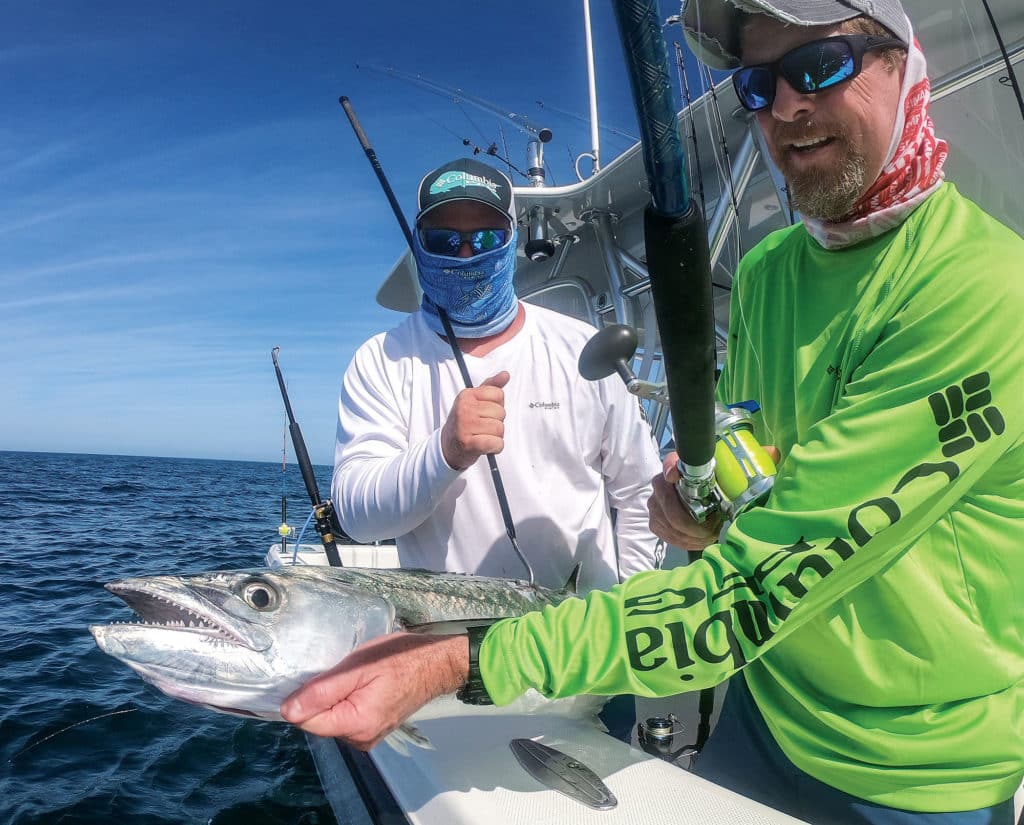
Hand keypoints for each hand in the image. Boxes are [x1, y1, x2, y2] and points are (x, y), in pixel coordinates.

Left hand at [280, 632, 468, 748]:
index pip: (307, 721)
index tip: (317, 675)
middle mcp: (360, 739)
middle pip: (319, 721)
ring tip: (355, 676)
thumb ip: (321, 691)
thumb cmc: (399, 658)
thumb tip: (287, 711)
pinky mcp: (374, 729)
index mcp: (355, 726)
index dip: (304, 697)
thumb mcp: (357, 667)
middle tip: (343, 671)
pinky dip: (346, 701)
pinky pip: (346, 718)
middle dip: (322, 696)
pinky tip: (361, 684)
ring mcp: (369, 737)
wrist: (435, 663)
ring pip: (332, 719)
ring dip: (334, 697)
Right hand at [441, 371, 509, 469]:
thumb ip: (491, 387)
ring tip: (483, 436)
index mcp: (467, 395)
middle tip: (483, 427)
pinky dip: (496, 447)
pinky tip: (487, 446)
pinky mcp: (468, 444)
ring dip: (496, 436)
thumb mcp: (475, 401)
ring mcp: (465, 426)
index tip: (485, 412)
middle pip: (501, 412)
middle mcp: (464, 408)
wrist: (448, 446)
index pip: (498, 394)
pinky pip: (496, 443)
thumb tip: (505, 374)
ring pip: (500, 429)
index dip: (497, 405)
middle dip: (497, 422)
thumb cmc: (466, 421)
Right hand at [648, 447, 781, 549]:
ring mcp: (657, 502)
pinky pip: (665, 532)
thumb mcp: (740, 473)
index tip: (674, 476)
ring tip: (709, 535)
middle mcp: (664, 481)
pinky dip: (682, 540)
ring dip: (690, 533)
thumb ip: (756, 459)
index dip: (671, 468)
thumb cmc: (723, 487)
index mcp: (684, 465)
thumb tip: (773, 452)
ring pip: (668, 520)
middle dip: (691, 520)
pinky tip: (698, 541)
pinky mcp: (656, 520)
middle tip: (712, 527)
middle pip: (668, 500)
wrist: (704, 502)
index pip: (671, 462)